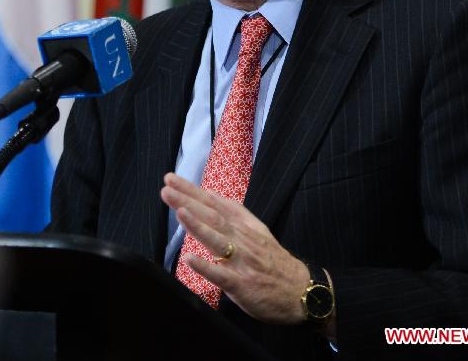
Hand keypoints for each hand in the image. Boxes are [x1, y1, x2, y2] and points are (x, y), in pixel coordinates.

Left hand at [161, 172, 309, 324]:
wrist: (300, 289)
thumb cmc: (273, 260)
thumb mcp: (256, 229)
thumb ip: (233, 214)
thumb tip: (209, 196)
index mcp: (243, 224)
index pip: (214, 202)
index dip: (193, 190)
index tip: (172, 179)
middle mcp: (242, 238)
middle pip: (212, 216)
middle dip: (188, 200)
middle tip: (167, 187)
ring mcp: (242, 260)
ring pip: (217, 239)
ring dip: (198, 225)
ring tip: (179, 211)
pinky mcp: (242, 284)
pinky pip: (222, 275)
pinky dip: (206, 267)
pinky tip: (190, 259)